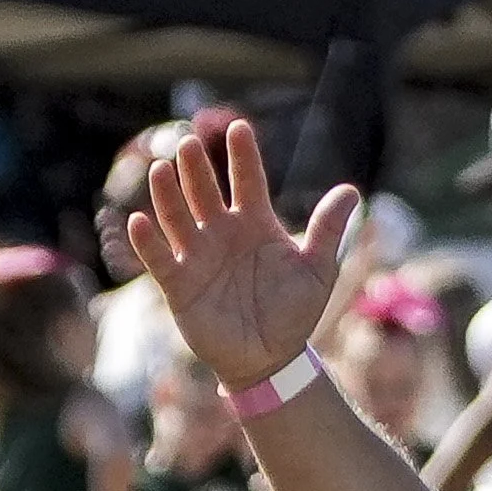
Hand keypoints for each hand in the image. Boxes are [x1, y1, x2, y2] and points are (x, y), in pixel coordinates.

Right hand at [126, 120, 359, 394]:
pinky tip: (139, 221)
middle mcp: (222, 232)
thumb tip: (352, 191)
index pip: (248, 181)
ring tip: (162, 170)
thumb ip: (328, 230)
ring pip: (177, 217)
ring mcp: (197, 255)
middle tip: (190, 145)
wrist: (272, 361)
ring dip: (167, 195)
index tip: (240, 129)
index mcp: (255, 224)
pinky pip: (159, 258)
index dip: (243, 156)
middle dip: (197, 169)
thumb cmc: (294, 315)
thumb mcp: (317, 271)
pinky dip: (148, 242)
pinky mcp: (179, 284)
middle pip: (205, 192)